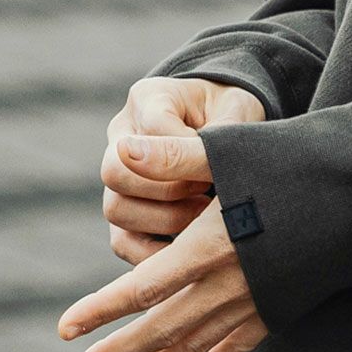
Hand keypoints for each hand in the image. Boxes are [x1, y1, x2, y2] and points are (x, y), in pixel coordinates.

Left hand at [60, 130, 268, 351]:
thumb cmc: (298, 159)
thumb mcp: (232, 149)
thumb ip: (175, 157)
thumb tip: (121, 152)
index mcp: (211, 246)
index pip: (143, 288)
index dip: (101, 310)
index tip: (65, 330)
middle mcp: (231, 284)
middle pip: (162, 328)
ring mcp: (258, 301)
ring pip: (193, 346)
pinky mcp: (281, 307)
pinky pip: (237, 349)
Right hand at [102, 77, 264, 264]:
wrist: (228, 124)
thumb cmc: (234, 113)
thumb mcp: (236, 111)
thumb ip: (219, 133)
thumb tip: (196, 173)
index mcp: (150, 98)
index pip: (154, 128)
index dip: (188, 153)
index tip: (216, 164)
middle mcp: (122, 134)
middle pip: (115, 171)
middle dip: (169, 190)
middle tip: (207, 195)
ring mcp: (119, 174)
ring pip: (115, 209)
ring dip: (166, 221)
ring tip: (204, 217)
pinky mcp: (126, 209)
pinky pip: (122, 241)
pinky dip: (155, 253)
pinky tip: (192, 247)